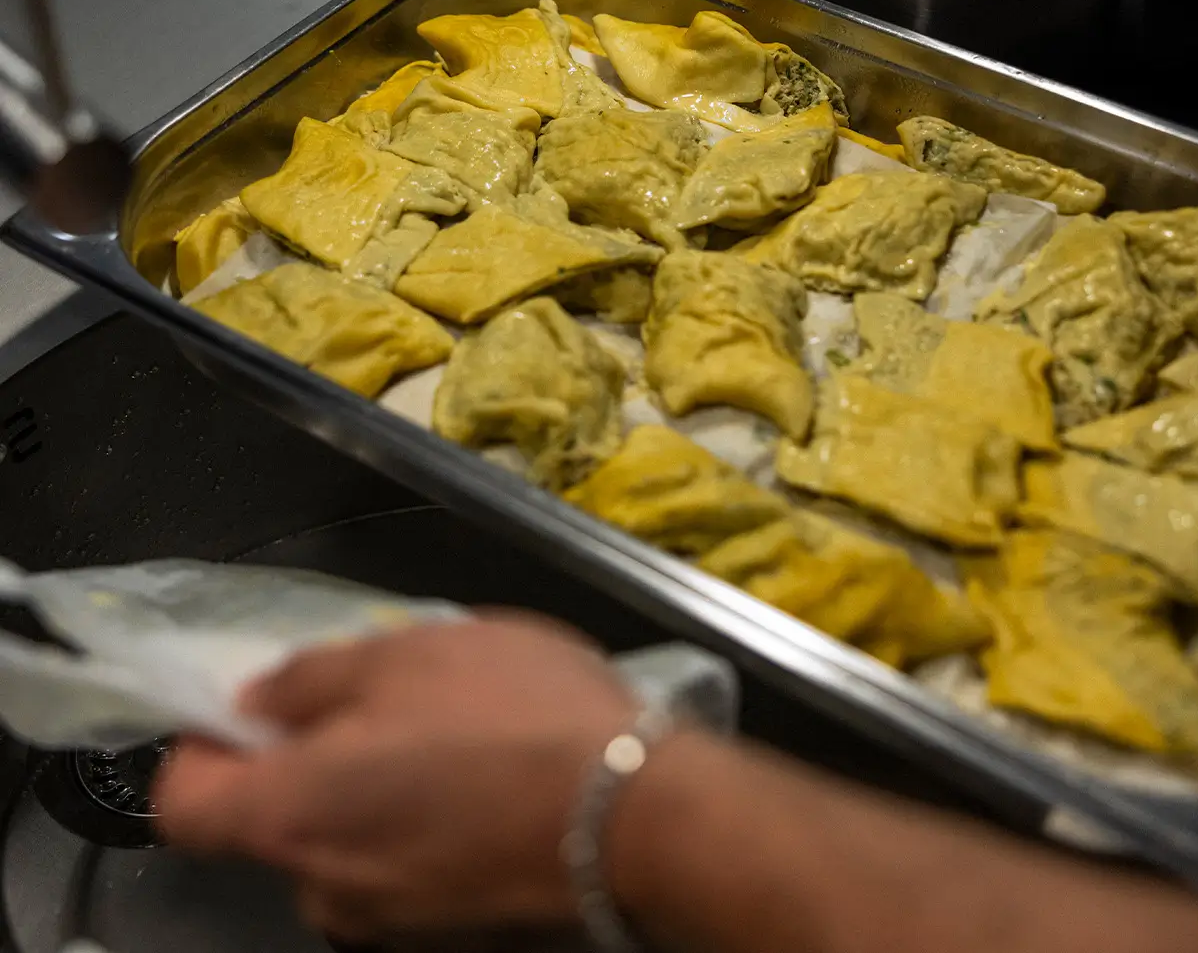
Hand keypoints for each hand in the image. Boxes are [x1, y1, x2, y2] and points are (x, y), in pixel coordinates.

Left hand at [155, 613, 634, 943]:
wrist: (636, 816)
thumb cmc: (507, 717)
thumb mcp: (406, 652)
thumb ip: (309, 678)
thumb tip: (254, 701)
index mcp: (289, 815)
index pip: (182, 803)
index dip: (202, 744)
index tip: (253, 703)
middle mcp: (320, 888)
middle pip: (274, 818)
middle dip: (313, 755)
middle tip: (386, 694)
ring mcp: (388, 921)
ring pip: (346, 839)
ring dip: (377, 784)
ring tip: (456, 728)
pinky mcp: (448, 929)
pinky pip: (405, 863)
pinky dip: (425, 819)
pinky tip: (488, 773)